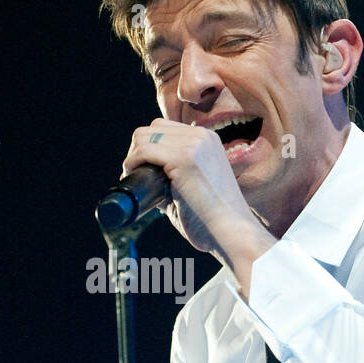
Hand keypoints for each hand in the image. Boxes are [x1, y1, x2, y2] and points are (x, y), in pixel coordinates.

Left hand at [119, 118, 258, 257]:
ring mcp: (194, 144)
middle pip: (152, 128)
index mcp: (207, 140)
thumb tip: (146, 181)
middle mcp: (202, 136)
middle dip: (138, 150)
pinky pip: (144, 151)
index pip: (165, 129)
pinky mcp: (184, 158)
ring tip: (134, 179)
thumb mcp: (193, 188)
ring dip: (133, 156)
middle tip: (136, 177)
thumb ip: (173, 179)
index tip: (142, 172)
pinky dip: (131, 163)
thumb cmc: (212, 221)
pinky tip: (132, 177)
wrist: (231, 234)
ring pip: (144, 136)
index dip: (148, 148)